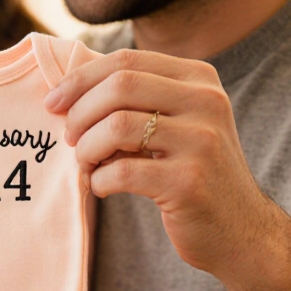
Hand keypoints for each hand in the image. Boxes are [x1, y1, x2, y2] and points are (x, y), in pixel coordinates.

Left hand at [47, 48, 274, 280]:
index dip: (79, 80)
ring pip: (116, 126)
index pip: (125, 60)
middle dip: (79, 113)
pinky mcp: (189, 182)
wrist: (238, 229)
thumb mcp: (175, 122)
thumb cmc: (189, 171)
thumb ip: (135, 99)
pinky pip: (120, 172)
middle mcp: (207, 102)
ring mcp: (202, 141)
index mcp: (199, 79)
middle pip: (119, 86)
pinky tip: (102, 187)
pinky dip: (98, 181)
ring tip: (87, 165)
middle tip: (69, 139)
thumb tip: (66, 89)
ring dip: (85, 150)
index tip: (53, 103)